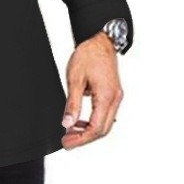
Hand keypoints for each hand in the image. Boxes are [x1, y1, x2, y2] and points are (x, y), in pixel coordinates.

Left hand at [61, 30, 123, 148]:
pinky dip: (94, 121)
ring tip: (71, 131)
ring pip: (106, 123)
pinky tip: (81, 121)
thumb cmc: (88, 55)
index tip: (66, 143)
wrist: (100, 40)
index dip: (81, 139)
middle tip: (67, 142)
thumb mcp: (75, 79)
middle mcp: (115, 99)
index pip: (96, 128)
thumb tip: (67, 124)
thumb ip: (72, 103)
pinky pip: (106, 114)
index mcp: (106, 96)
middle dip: (84, 138)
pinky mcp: (113, 93)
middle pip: (103, 130)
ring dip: (89, 130)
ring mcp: (116, 96)